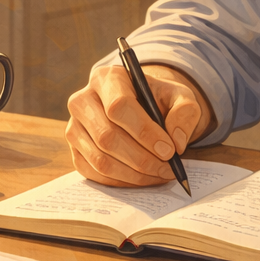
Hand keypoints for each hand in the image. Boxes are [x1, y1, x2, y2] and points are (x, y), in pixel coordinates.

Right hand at [65, 65, 212, 186]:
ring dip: (134, 174)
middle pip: (106, 137)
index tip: (169, 151)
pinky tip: (143, 178)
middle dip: (142, 159)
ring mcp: (74, 127)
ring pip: (100, 160)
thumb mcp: (180, 97)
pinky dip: (122, 182)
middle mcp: (83, 100)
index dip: (144, 132)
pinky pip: (94, 173)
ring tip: (160, 174)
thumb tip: (176, 142)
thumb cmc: (159, 100)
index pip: (119, 106)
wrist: (143, 109)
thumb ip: (185, 112)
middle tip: (168, 169)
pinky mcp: (75, 151)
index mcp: (107, 78)